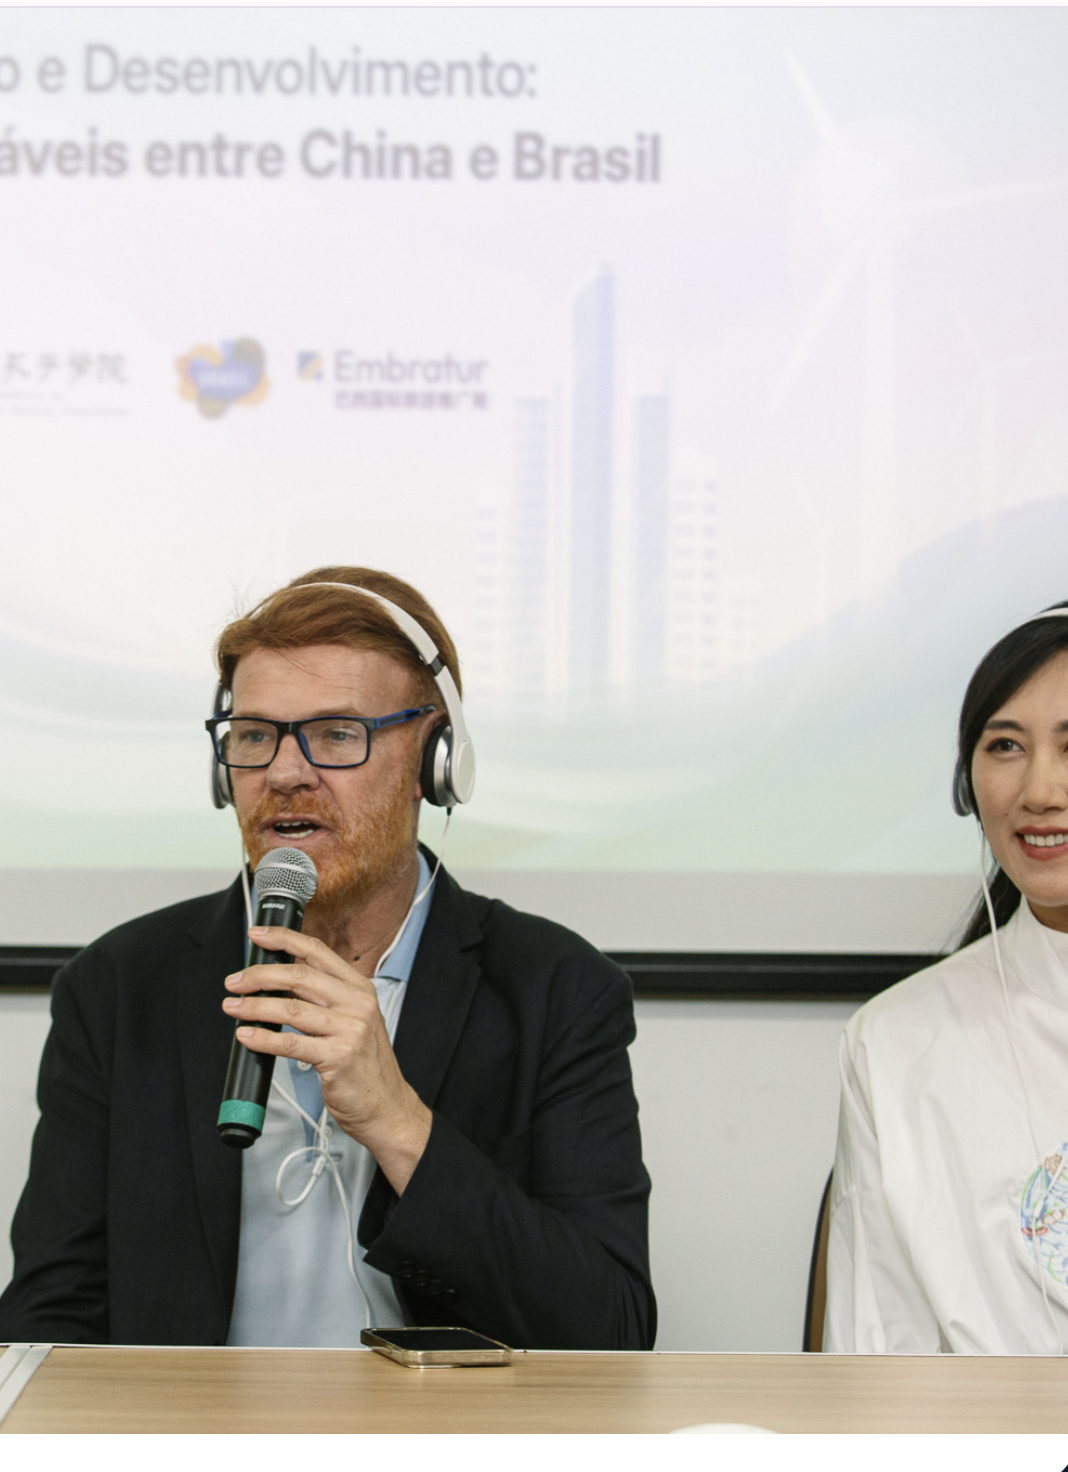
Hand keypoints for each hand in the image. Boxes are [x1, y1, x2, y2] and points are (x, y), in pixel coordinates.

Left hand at [222, 927, 430, 1193]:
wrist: (385, 1105)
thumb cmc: (364, 1064)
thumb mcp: (353, 1019)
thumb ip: (324, 997)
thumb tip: (280, 979)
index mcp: (359, 988)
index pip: (317, 952)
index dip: (284, 939)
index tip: (258, 934)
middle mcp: (357, 1004)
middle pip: (299, 977)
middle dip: (259, 976)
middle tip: (234, 982)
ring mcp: (350, 1030)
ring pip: (290, 1010)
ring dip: (255, 1007)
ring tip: (233, 1007)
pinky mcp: (339, 1057)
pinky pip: (291, 1044)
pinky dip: (264, 1039)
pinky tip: (247, 1036)